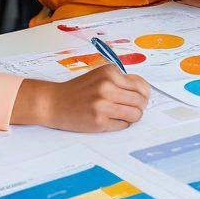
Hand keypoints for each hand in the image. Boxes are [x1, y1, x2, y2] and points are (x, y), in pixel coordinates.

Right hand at [10, 65, 150, 131]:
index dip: (144, 95)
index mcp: (110, 72)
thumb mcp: (101, 76)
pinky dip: (121, 124)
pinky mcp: (99, 121)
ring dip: (132, 117)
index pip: (142, 86)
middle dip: (139, 107)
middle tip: (131, 108)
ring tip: (122, 115)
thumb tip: (145, 92)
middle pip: (141, 101)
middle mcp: (107, 87)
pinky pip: (123, 125)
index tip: (140, 98)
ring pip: (135, 115)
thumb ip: (121, 80)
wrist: (55, 102)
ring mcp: (103, 105)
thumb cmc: (79, 90)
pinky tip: (111, 119)